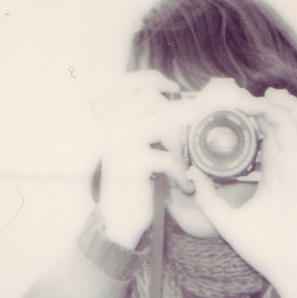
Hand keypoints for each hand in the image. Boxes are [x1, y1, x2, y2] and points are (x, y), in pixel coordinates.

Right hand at [91, 70, 191, 248]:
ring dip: (178, 144)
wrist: (117, 218)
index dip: (153, 79)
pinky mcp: (133, 163)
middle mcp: (114, 126)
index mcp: (113, 120)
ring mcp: (122, 142)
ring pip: (163, 123)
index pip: (128, 83)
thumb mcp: (137, 150)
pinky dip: (181, 174)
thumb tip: (183, 108)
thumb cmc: (133, 184)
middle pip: (151, 97)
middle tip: (181, 141)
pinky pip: (168, 158)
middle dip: (175, 117)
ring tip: (179, 164)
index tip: (173, 88)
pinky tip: (183, 187)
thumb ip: (150, 127)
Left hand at [191, 86, 296, 297]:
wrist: (290, 269)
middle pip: (282, 130)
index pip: (266, 142)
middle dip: (268, 109)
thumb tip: (191, 174)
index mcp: (272, 179)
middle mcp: (290, 172)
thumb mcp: (227, 221)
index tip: (240, 109)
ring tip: (271, 95)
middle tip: (251, 97)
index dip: (255, 122)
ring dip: (286, 109)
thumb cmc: (264, 250)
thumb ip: (208, 199)